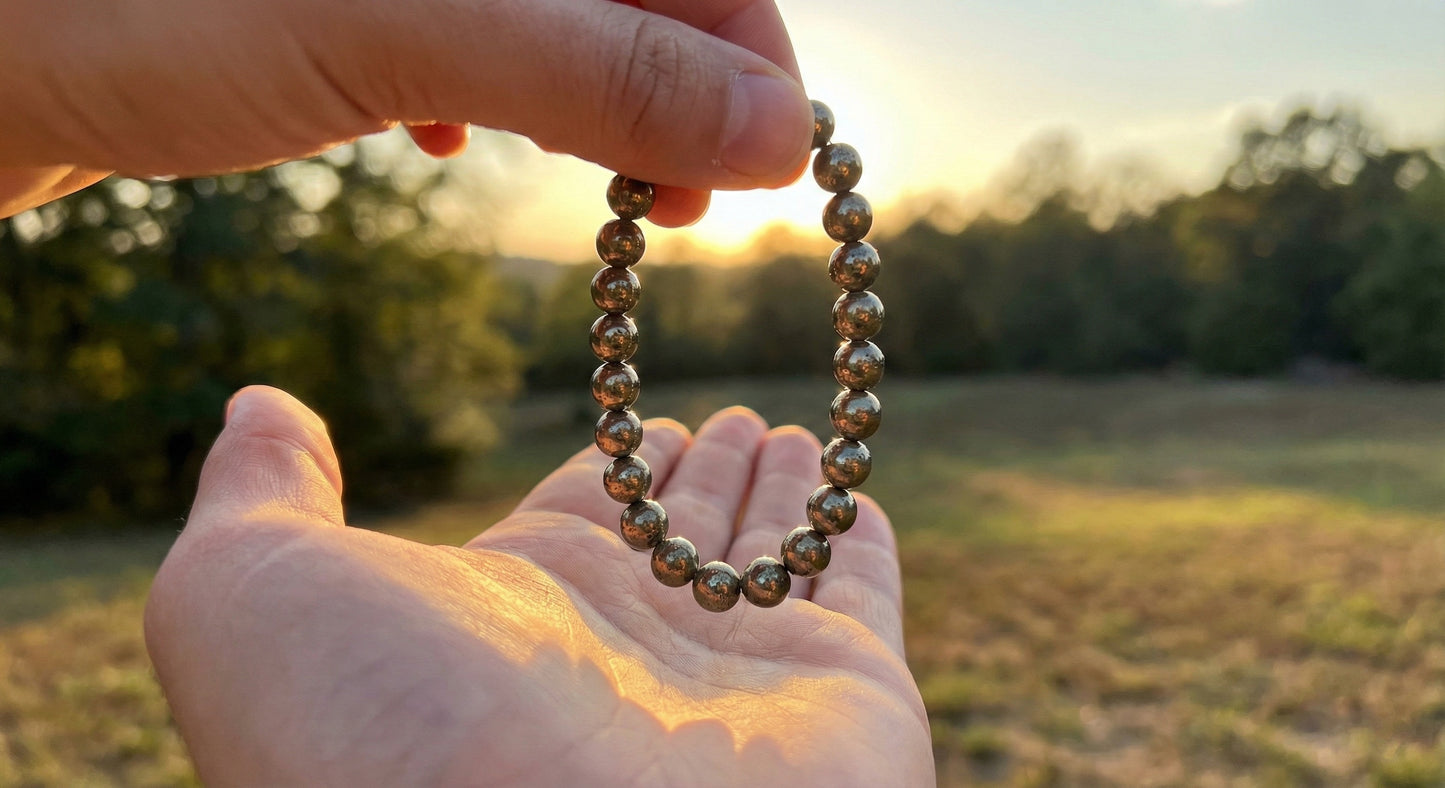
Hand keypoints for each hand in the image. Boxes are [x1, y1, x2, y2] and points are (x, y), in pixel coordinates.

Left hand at [0, 0, 813, 222]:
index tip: (770, 171)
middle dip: (683, 89)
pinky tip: (443, 136)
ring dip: (601, 102)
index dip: (752, 52)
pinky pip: (487, 33)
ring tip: (604, 187)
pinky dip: (498, 94)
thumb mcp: (404, 32)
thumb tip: (784, 136)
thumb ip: (599, 68)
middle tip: (685, 207)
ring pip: (574, 15)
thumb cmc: (158, 9)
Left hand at [144, 386, 933, 785]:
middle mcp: (626, 655)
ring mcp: (738, 682)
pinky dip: (858, 543)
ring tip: (786, 429)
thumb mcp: (255, 596)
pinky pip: (859, 597)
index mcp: (507, 622)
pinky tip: (855, 498)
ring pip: (768, 559)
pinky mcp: (848, 697)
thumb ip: (261, 496)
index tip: (644, 422)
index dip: (612, 471)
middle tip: (736, 415)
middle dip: (705, 473)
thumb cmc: (379, 737)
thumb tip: (259, 406)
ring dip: (782, 493)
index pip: (577, 523)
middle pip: (677, 539)